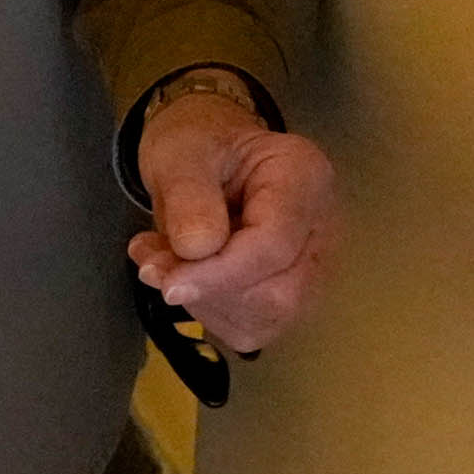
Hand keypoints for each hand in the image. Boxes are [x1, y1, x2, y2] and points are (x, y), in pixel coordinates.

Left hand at [129, 93, 339, 355]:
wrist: (209, 155)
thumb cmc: (198, 146)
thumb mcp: (180, 152)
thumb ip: (188, 194)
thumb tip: (196, 248)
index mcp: (305, 177)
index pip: (275, 245)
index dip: (219, 272)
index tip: (166, 282)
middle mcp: (322, 229)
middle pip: (278, 293)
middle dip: (208, 290)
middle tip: (151, 264)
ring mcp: (312, 268)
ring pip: (265, 319)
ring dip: (201, 301)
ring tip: (158, 259)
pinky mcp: (291, 296)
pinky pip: (252, 327)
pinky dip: (206, 309)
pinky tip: (182, 274)